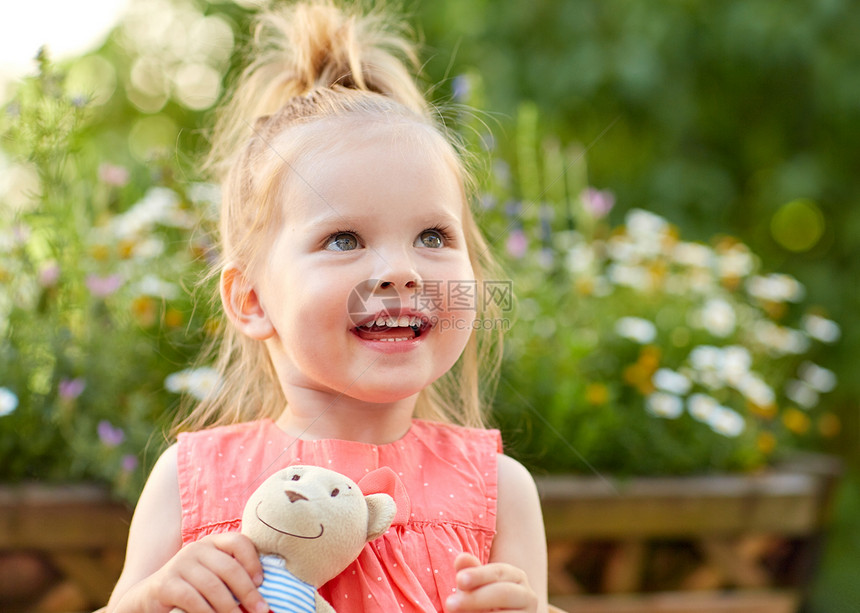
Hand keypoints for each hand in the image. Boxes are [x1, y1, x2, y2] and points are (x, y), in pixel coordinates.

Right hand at [140, 533, 266, 612]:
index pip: (238, 542)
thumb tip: (262, 596)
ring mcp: (179, 564)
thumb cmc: (192, 588)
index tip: (261, 583)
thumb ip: (232, 577)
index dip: (253, 561)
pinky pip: (192, 599)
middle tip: (260, 610)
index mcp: (212, 543)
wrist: (150, 597)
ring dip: (230, 606)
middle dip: (247, 592)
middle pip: (229, 567)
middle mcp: (196, 549)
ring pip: (212, 585)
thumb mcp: (213, 576)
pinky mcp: (166, 584)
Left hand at [445, 553, 537, 612]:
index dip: (478, 575)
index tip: (459, 580)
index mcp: (516, 576)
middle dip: (475, 598)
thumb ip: (470, 571)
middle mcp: (527, 595)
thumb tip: (461, 558)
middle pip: (503, 593)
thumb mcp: (476, 584)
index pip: (498, 572)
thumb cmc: (484, 599)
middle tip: (450, 603)